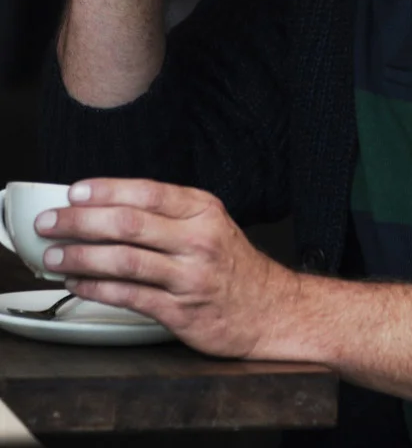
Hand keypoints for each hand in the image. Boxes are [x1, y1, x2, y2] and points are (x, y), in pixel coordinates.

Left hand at [35, 179, 296, 358]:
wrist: (269, 308)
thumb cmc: (232, 264)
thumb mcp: (209, 222)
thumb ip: (167, 213)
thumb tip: (107, 205)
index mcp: (203, 209)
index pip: (148, 192)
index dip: (107, 190)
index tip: (75, 192)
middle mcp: (198, 240)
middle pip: (130, 225)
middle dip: (82, 222)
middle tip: (52, 223)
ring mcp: (190, 277)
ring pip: (126, 261)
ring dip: (82, 258)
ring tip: (55, 256)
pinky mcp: (182, 311)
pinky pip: (131, 297)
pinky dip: (98, 290)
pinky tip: (79, 285)